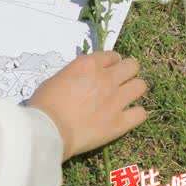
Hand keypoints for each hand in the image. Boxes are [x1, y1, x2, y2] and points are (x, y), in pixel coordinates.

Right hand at [28, 51, 147, 160]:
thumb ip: (74, 76)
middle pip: (132, 66)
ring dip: (133, 89)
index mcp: (89, 65)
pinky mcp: (120, 122)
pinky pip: (141, 114)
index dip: (111, 62)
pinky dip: (136, 114)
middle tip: (119, 81)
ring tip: (125, 97)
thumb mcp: (56, 79)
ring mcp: (116, 100)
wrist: (49, 130)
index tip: (107, 69)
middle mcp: (107, 79)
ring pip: (141, 86)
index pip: (112, 56)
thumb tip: (80, 81)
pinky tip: (127, 116)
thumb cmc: (44, 105)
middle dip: (127, 71)